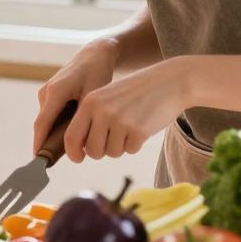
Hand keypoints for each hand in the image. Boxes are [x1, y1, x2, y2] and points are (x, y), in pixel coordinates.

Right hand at [32, 36, 117, 153]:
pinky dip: (59, 126)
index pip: (42, 123)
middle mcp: (47, 92)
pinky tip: (74, 134)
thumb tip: (80, 144)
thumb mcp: (94, 97)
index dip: (40, 144)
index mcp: (56, 91)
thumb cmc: (97, 74)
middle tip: (61, 160)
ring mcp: (47, 93)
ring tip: (72, 149)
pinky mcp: (51, 94)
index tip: (39, 160)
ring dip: (56, 135)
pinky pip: (52, 115)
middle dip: (49, 143)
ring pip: (48, 121)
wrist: (95, 55)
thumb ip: (85, 119)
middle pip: (43, 125)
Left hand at [62, 58, 187, 162]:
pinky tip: (141, 127)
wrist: (169, 82)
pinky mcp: (138, 131)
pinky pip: (130, 150)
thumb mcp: (106, 97)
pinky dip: (135, 144)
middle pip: (92, 150)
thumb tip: (80, 149)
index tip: (78, 158)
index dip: (73, 152)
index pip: (71, 136)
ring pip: (112, 153)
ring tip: (129, 127)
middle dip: (101, 151)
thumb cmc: (135, 93)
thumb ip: (90, 118)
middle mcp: (102, 112)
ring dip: (120, 146)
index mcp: (90, 102)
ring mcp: (121, 121)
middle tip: (112, 140)